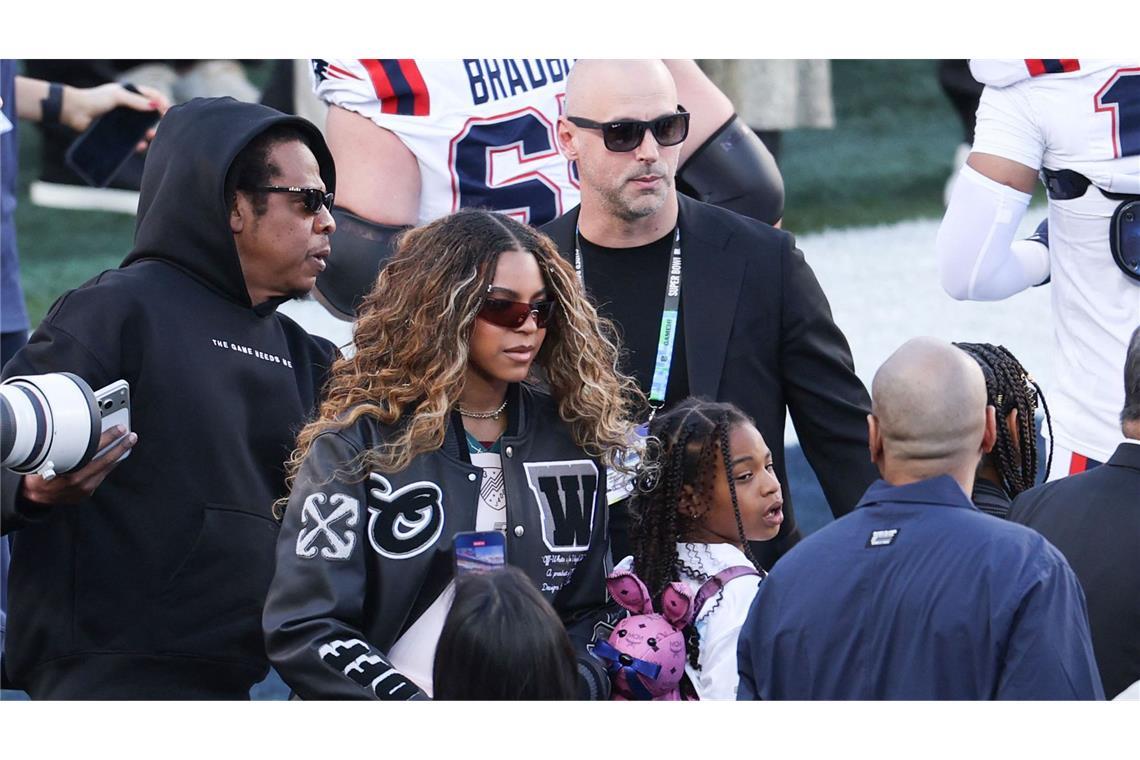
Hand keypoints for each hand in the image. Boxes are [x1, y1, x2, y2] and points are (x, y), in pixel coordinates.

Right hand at [20, 426, 137, 505]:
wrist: (35, 496)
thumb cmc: (39, 472)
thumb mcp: (45, 456)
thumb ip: (62, 446)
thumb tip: (78, 428)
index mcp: (67, 469)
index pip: (93, 450)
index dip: (108, 438)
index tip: (118, 428)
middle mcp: (77, 480)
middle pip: (105, 460)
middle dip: (120, 446)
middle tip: (130, 435)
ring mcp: (84, 488)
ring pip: (106, 469)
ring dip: (118, 455)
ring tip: (127, 443)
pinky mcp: (87, 492)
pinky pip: (102, 476)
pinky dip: (109, 465)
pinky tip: (116, 456)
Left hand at [62, 83, 169, 150]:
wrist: (73, 111)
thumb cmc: (94, 99)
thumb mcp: (117, 96)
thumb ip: (136, 101)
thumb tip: (155, 107)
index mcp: (130, 94)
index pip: (152, 96)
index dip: (162, 103)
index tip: (167, 111)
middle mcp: (128, 107)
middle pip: (150, 114)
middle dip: (158, 121)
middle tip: (162, 127)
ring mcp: (123, 120)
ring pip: (142, 128)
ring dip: (149, 134)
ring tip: (151, 137)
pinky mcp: (117, 132)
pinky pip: (131, 139)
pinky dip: (138, 143)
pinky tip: (140, 145)